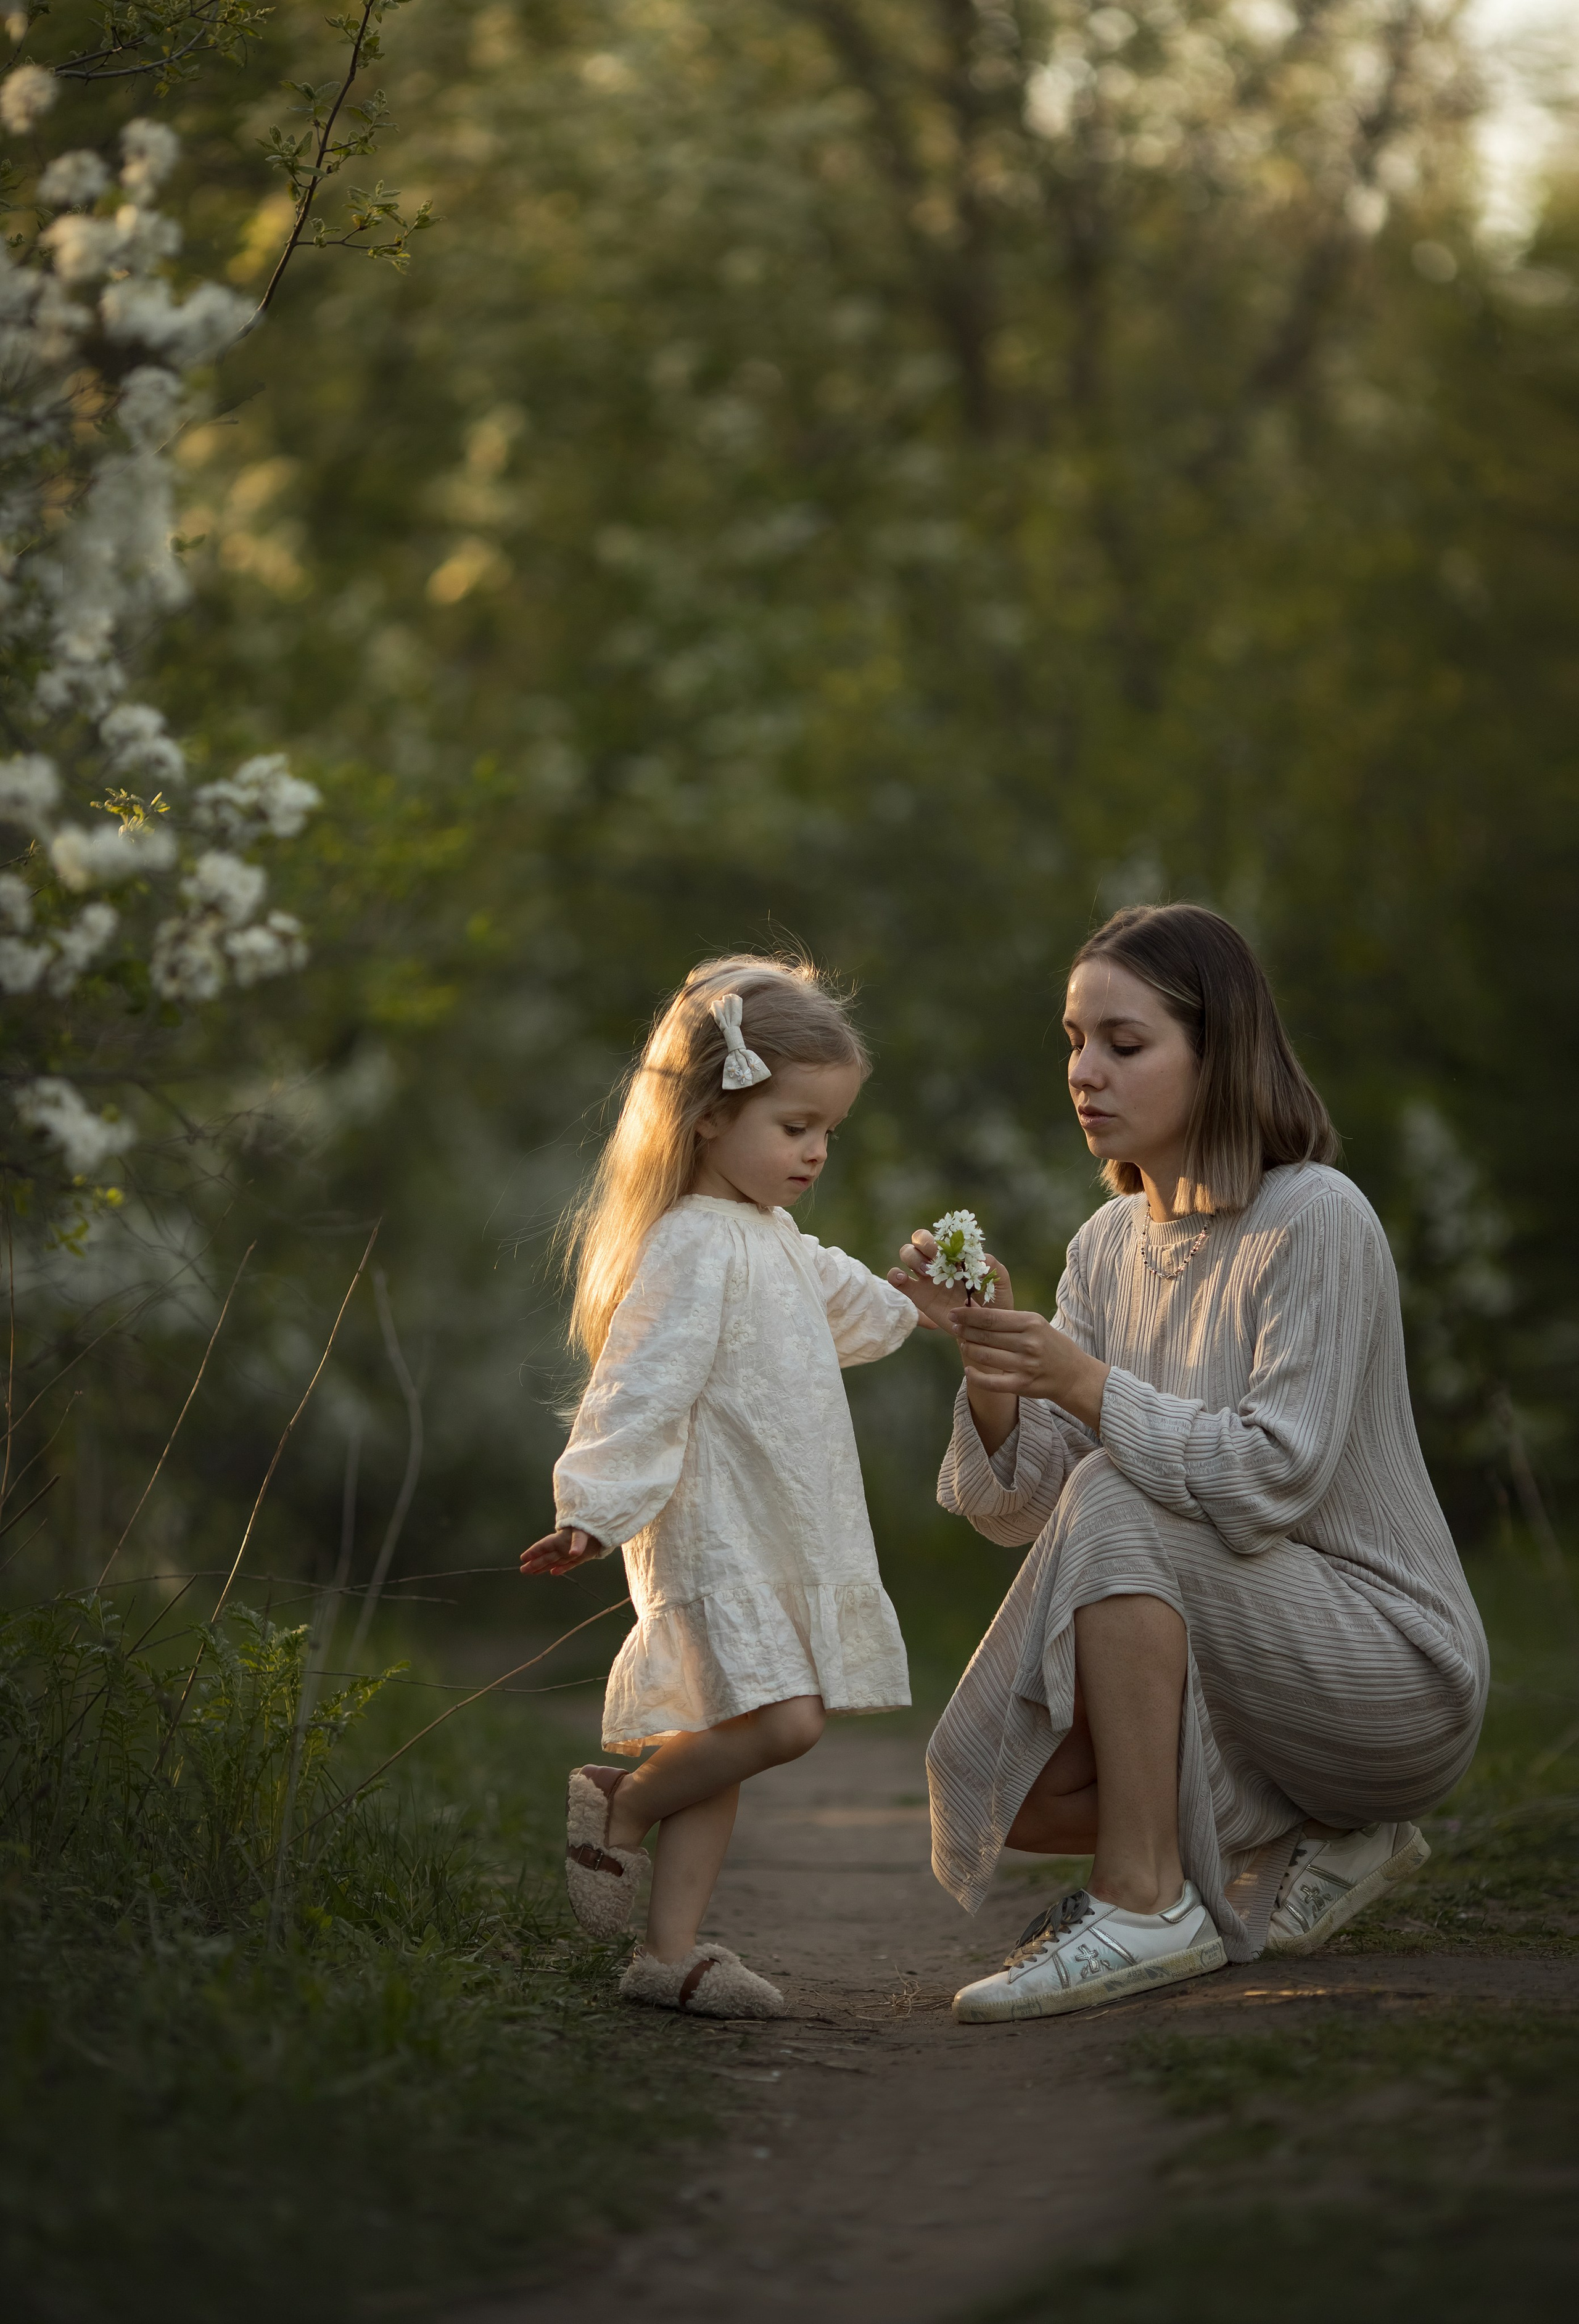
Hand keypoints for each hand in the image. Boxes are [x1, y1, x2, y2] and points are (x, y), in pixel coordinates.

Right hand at [520, 1526, 605, 1576]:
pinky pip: (568, 1564)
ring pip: (554, 1561)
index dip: (533, 1552)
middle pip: (546, 1556)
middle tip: (523, 1570)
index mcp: (560, 1539)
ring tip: (533, 1573)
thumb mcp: (584, 1533)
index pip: (543, 1546)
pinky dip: (561, 1568)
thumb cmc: (590, 1526)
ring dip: (544, 1567)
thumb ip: (578, 1542)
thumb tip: (574, 1553)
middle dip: (534, 1563)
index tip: (523, 1558)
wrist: (605, 1526)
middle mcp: (563, 1546)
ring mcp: (571, 1551)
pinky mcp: (581, 1556)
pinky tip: (553, 1572)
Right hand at [888, 1228, 1013, 1333]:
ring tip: (927, 1272)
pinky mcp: (917, 1294)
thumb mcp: (1000, 1285)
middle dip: (925, 1242)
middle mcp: (939, 1262)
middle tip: (936, 1257)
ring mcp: (925, 1278)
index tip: (953, 1249)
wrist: (983, 1330)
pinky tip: (902, 1279)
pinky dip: (895, 1275)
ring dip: (913, 1257)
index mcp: (957, 1254)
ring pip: (907, 1253)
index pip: (943, 1234)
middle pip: (919, 1238)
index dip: (944, 1236)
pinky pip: (899, 1280)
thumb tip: (981, 1258)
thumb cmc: (993, 1305)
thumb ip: (995, 1268)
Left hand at [950, 1304, 1109, 1433]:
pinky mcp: (1022, 1385)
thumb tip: (974, 1310)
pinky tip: (968, 1370)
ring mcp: (1025, 1365)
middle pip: (985, 1336)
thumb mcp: (1036, 1325)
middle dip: (965, 1331)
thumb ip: (1008, 1319)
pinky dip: (975, 1376)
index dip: (968, 1315)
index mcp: (1031, 1323)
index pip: (991, 1317)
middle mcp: (1028, 1343)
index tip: (953, 1313)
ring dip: (969, 1350)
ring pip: (984, 1356)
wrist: (1074, 1375)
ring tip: (964, 1345)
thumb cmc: (1051, 1345)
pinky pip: (991, 1382)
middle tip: (955, 1328)